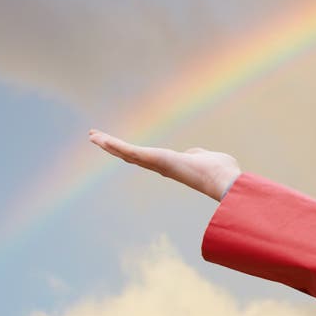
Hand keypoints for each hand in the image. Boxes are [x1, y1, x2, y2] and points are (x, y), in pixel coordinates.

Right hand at [87, 129, 241, 200]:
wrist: (223, 179)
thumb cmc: (220, 170)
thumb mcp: (206, 157)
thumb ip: (197, 154)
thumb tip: (196, 154)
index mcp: (169, 164)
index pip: (144, 157)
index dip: (128, 151)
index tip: (116, 145)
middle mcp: (159, 166)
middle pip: (130, 155)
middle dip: (112, 147)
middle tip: (95, 138)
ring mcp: (156, 163)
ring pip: (127, 153)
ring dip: (108, 145)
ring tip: (93, 136)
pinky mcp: (156, 159)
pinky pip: (131, 151)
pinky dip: (116, 145)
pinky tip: (101, 139)